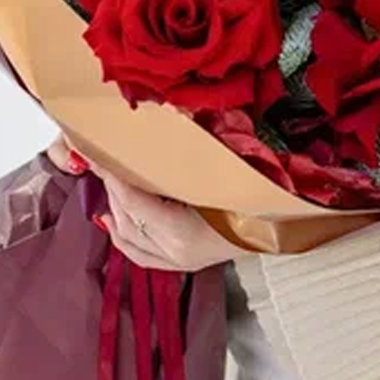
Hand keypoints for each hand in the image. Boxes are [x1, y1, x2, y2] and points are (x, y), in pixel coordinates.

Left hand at [43, 131, 248, 272]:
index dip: (112, 175)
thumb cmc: (257, 194)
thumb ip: (191, 147)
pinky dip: (122, 235)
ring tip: (108, 182)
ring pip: (129, 237)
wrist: (283, 226)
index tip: (97, 153)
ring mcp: (179, 261)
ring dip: (115, 208)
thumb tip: (167, 115)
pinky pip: (139, 253)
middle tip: (101, 159)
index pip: (133, 199)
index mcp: (183, 229)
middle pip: (128, 216)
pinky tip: (111, 217)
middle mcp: (176, 250)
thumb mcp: (221, 165)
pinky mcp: (183, 264)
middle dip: (112, 187)